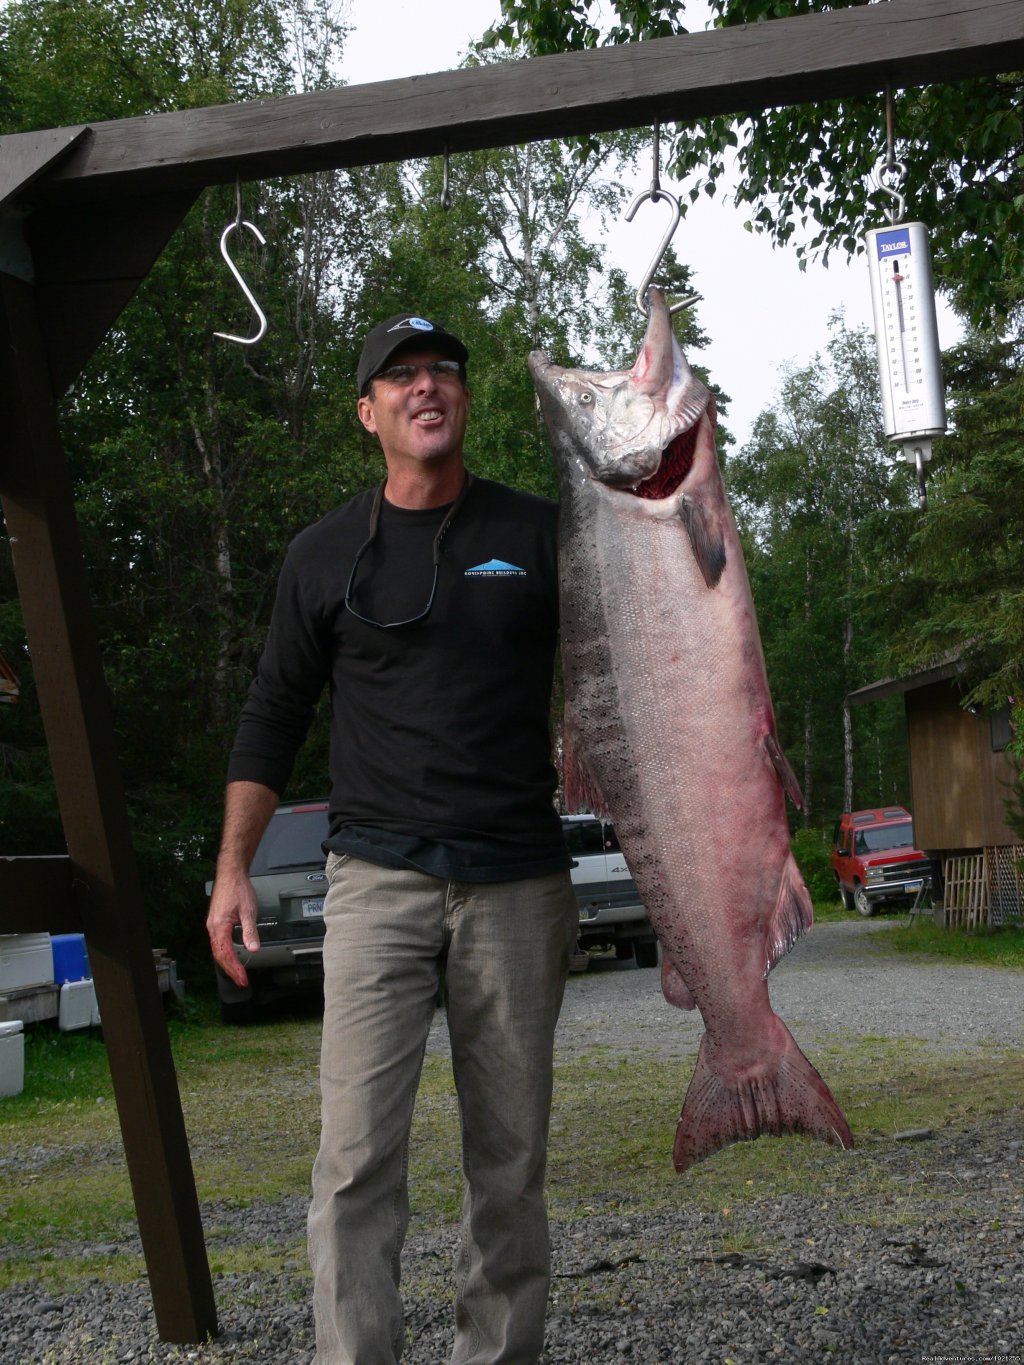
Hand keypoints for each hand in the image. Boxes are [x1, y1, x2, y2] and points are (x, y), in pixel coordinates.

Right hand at [206, 870, 260, 988]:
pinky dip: (225, 953)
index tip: (242, 978)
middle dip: (230, 969)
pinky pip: (218, 942)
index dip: (234, 968)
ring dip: (227, 963)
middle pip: (219, 955)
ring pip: (217, 950)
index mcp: (219, 927)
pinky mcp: (216, 922)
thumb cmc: (238, 889)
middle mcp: (213, 928)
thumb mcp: (248, 911)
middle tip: (241, 980)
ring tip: (237, 972)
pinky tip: (231, 956)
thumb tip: (253, 949)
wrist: (231, 874)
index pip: (226, 954)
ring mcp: (213, 925)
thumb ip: (250, 931)